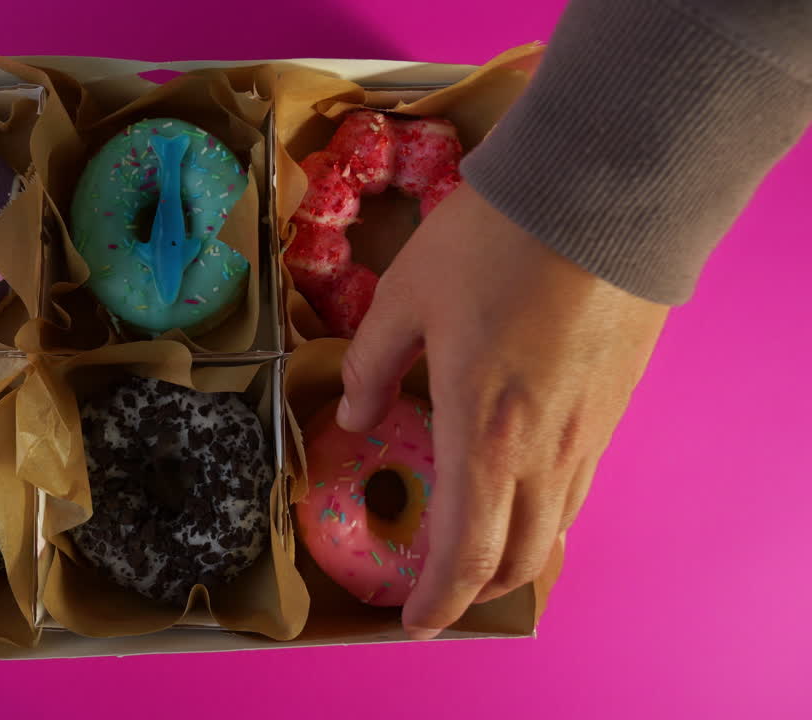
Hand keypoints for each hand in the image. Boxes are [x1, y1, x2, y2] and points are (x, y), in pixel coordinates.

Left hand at [337, 183, 667, 639]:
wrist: (602, 191)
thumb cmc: (492, 244)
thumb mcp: (404, 297)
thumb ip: (371, 365)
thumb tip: (352, 412)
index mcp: (482, 433)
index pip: (466, 553)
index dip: (438, 600)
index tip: (413, 620)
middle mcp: (544, 452)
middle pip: (517, 559)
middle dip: (474, 590)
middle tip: (438, 588)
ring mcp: (590, 433)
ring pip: (556, 528)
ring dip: (513, 554)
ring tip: (476, 545)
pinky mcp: (616, 407)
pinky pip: (579, 485)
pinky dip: (545, 511)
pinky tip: (520, 488)